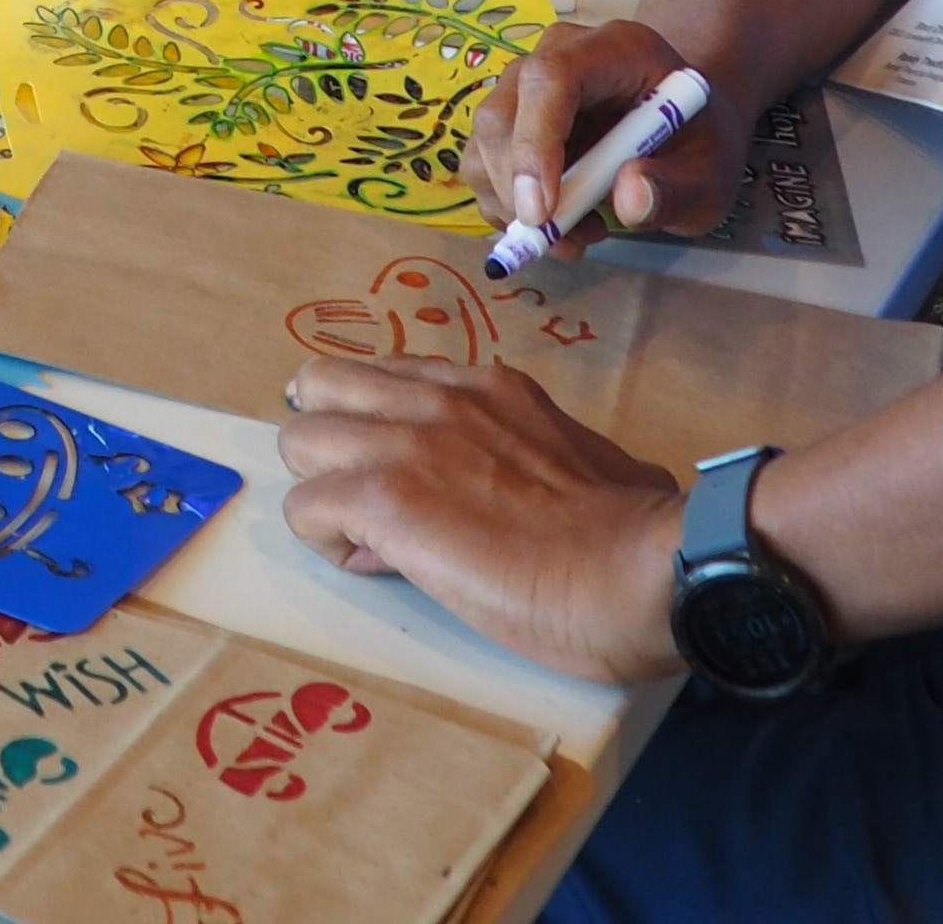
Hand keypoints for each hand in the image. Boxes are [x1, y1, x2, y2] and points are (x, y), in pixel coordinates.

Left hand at [276, 361, 685, 684]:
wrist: (644, 568)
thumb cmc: (636, 533)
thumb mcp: (591, 463)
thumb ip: (550, 457)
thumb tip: (562, 498)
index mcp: (487, 387)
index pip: (390, 374)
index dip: (386, 426)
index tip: (416, 479)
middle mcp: (436, 397)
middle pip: (321, 384)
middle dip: (328, 441)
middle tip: (363, 496)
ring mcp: (405, 442)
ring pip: (298, 439)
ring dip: (322, 491)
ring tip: (369, 539)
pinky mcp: (384, 498)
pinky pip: (305, 509)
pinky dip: (328, 543)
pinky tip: (377, 566)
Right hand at [464, 15, 751, 244]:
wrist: (684, 124)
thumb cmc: (698, 142)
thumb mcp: (712, 174)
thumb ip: (676, 188)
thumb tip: (628, 201)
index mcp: (613, 50)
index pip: (551, 79)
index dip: (535, 142)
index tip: (542, 211)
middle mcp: (556, 55)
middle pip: (502, 112)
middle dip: (516, 188)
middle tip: (559, 243)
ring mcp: (525, 85)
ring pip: (484, 142)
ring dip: (512, 203)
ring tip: (578, 234)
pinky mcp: (510, 118)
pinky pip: (483, 162)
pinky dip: (507, 206)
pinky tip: (559, 222)